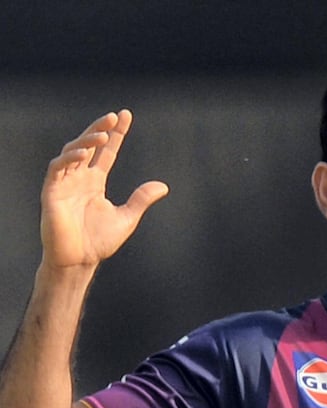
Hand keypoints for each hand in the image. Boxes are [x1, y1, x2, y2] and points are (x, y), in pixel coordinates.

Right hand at [40, 109, 168, 270]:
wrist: (78, 261)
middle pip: (88, 145)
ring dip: (86, 140)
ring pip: (72, 151)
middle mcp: (79, 178)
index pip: (106, 152)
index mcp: (94, 182)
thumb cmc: (98, 243)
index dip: (115, 134)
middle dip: (100, 129)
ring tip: (103, 134)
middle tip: (114, 117)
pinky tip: (84, 153)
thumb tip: (163, 186)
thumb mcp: (126, 218)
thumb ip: (141, 200)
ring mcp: (64, 182)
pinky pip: (57, 168)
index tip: (126, 116)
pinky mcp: (51, 191)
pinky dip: (70, 158)